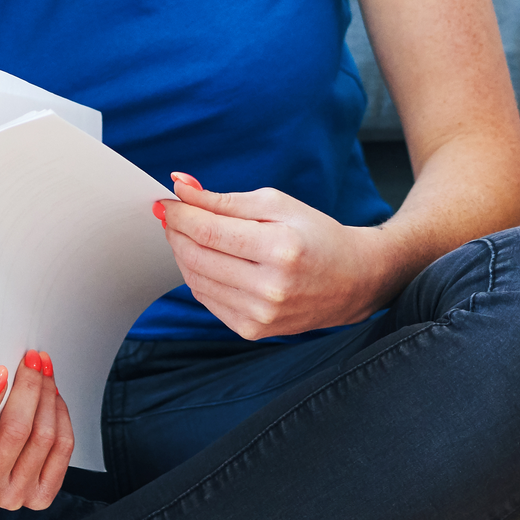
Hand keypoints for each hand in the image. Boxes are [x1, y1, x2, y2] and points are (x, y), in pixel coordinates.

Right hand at [0, 350, 72, 509]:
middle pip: (14, 433)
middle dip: (28, 387)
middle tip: (31, 360)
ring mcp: (12, 496)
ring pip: (43, 437)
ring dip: (47, 396)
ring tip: (44, 372)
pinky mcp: (40, 496)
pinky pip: (61, 449)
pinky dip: (61, 417)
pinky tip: (54, 398)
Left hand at [158, 173, 395, 339]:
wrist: (353, 280)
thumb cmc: (316, 235)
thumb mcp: (277, 204)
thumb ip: (224, 200)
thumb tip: (181, 189)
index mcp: (280, 248)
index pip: (208, 231)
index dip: (179, 215)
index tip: (166, 203)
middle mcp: (270, 287)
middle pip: (197, 257)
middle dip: (176, 233)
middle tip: (173, 216)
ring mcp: (261, 315)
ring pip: (197, 281)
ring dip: (183, 255)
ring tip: (189, 236)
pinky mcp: (254, 330)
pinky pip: (208, 301)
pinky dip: (199, 278)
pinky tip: (208, 261)